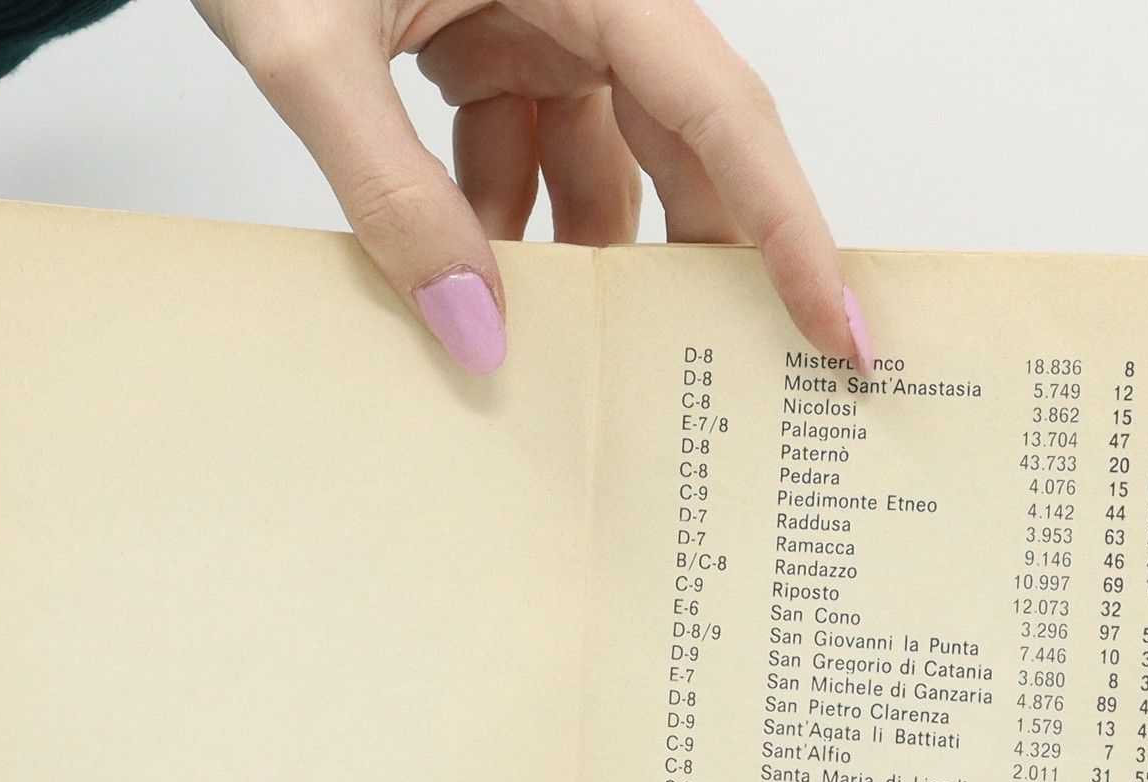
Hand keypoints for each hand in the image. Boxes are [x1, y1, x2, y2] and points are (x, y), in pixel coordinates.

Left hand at [188, 0, 871, 373]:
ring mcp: (539, 17)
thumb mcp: (313, 51)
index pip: (721, 110)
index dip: (787, 224)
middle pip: (683, 146)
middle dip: (692, 263)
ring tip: (566, 360)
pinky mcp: (492, 41)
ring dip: (576, 260)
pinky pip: (529, 154)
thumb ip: (391, 196)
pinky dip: (503, 227)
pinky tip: (472, 291)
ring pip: (602, 162)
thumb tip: (475, 336)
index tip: (834, 323)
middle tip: (717, 379)